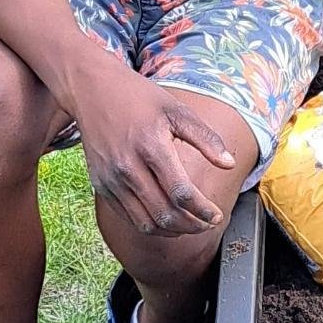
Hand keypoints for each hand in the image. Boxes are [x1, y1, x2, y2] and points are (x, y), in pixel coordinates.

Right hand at [73, 62, 236, 235]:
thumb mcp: (177, 110)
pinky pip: (127, 217)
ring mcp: (111, 179)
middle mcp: (128, 167)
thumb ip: (205, 139)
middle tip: (207, 224)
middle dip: (191, 225)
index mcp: (151, 147)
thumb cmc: (139, 98)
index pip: (181, 193)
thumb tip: (229, 164)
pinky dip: (150, 225)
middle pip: (164, 214)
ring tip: (189, 225)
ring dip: (171, 231)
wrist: (93, 91)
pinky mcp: (100, 185)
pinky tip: (166, 219)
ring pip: (145, 223)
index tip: (217, 215)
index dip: (203, 210)